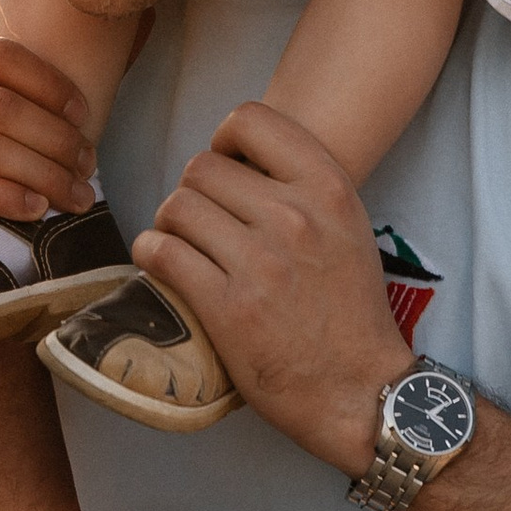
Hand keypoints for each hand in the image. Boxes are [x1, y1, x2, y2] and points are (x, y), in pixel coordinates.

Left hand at [133, 102, 412, 473]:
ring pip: (177, 206)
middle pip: (202, 167)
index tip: (226, 169)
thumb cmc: (351, 313)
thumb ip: (303, 189)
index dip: (224, 140)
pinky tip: (161, 263)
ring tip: (182, 245)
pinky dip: (151, 253)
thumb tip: (238, 164)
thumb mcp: (348, 230)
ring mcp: (260, 262)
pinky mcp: (228, 307)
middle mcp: (294, 217)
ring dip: (169, 223)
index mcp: (329, 190)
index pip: (251, 120)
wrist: (360, 390)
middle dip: (193, 192)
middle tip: (201, 222)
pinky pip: (162, 252)